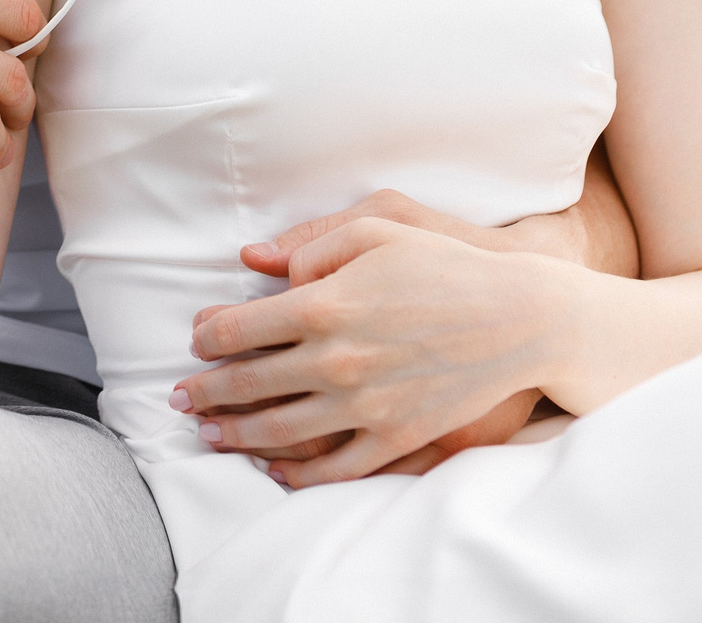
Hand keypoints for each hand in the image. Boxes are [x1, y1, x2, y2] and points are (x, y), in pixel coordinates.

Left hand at [171, 218, 575, 486]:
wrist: (520, 318)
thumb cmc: (446, 264)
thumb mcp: (377, 228)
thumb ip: (310, 245)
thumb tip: (256, 263)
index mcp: (324, 305)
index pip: (238, 329)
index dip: (207, 339)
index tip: (195, 342)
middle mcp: (336, 360)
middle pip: (248, 384)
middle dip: (206, 392)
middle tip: (181, 397)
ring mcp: (366, 405)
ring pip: (280, 430)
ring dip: (236, 434)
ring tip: (210, 434)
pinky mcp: (397, 437)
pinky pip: (335, 466)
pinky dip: (298, 472)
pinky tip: (275, 468)